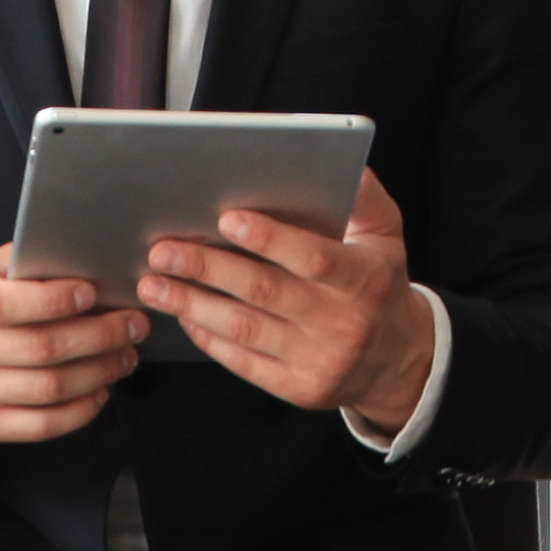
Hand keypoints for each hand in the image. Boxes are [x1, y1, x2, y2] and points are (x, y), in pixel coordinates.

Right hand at [0, 245, 146, 448]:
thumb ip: (24, 265)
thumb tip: (87, 260)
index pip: (7, 304)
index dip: (55, 300)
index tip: (94, 292)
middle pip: (41, 348)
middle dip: (99, 335)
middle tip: (134, 324)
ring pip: (49, 388)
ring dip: (99, 372)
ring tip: (126, 355)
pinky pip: (41, 425)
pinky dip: (80, 411)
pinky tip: (100, 390)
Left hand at [140, 165, 434, 430]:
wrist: (397, 360)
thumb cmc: (378, 284)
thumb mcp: (385, 236)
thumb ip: (365, 197)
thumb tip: (343, 161)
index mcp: (363, 280)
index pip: (313, 257)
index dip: (268, 238)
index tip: (224, 218)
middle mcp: (342, 324)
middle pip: (264, 292)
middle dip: (207, 268)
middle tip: (162, 249)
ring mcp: (318, 362)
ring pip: (244, 329)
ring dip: (192, 304)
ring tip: (153, 284)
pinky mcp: (298, 389)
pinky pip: (245, 363)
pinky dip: (209, 337)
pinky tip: (184, 315)